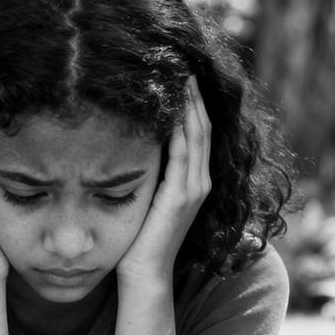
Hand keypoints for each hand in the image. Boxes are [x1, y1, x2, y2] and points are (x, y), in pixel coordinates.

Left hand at [117, 76, 211, 286]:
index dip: (193, 101)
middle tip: (183, 60)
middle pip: (202, 125)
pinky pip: (181, 153)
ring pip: (195, 134)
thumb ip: (150, 172)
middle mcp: (200, 181)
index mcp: (195, 180)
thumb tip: (132, 141)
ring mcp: (193, 189)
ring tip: (180, 73)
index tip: (182, 72)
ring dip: (188, 103)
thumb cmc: (139, 240)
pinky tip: (169, 106)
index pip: (198, 130)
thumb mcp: (148, 197)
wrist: (144, 275)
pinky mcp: (179, 197)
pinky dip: (177, 128)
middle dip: (193, 93)